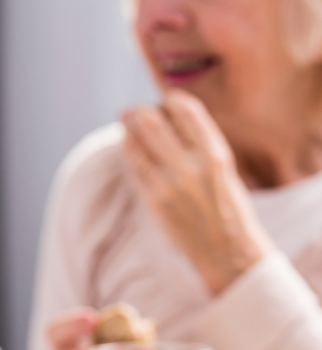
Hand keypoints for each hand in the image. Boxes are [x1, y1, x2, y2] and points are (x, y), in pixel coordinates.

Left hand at [121, 90, 273, 294]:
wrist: (225, 246)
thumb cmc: (226, 204)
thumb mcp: (223, 166)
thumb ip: (199, 142)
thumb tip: (168, 115)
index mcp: (215, 152)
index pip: (186, 110)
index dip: (170, 100)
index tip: (163, 100)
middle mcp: (191, 165)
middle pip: (152, 123)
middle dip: (139, 112)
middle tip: (131, 110)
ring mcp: (168, 183)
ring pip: (136, 143)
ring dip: (128, 130)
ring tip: (126, 125)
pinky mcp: (152, 199)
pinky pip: (133, 166)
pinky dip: (128, 151)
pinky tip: (128, 147)